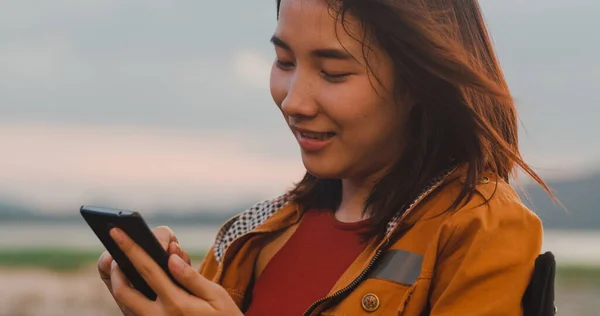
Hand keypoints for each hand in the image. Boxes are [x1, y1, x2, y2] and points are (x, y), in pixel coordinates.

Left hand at [108, 227, 242, 315]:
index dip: (131, 248)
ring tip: (126, 268)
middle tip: (117, 255)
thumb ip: (191, 277)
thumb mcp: (217, 296)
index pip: (148, 270)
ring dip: (120, 283)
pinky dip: (131, 296)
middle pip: (124, 290)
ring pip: (124, 304)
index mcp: (177, 303)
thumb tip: (171, 257)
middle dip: (115, 269)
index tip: (116, 232)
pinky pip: (133, 311)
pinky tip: (141, 285)